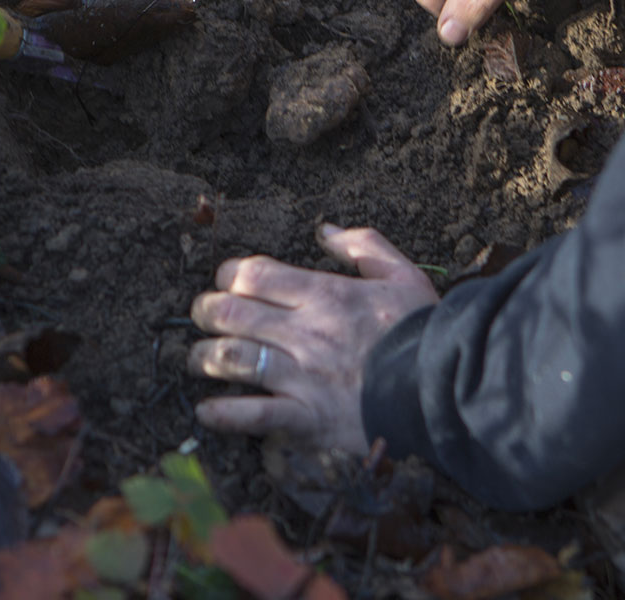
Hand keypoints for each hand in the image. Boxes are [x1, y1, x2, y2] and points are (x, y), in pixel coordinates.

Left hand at [188, 225, 437, 453]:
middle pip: (230, 312)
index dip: (229, 274)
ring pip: (231, 359)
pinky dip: (222, 414)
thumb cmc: (424, 331)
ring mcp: (302, 376)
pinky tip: (206, 410)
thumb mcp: (403, 274)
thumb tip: (325, 229)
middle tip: (203, 316)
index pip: (253, 274)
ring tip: (199, 359)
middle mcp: (304, 332)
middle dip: (205, 311)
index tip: (226, 281)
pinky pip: (252, 416)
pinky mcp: (306, 419)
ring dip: (204, 358)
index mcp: (324, 294)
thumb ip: (363, 245)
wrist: (449, 391)